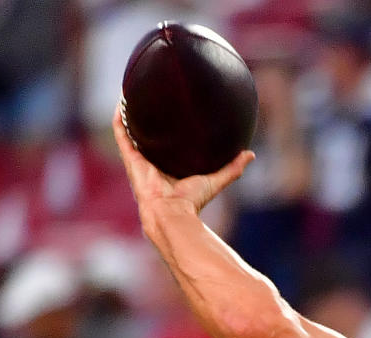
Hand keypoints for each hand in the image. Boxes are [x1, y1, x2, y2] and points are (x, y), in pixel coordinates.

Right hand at [112, 104, 254, 217]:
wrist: (172, 212)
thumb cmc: (192, 200)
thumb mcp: (215, 180)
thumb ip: (233, 168)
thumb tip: (250, 154)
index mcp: (169, 166)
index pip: (168, 145)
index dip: (170, 129)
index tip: (175, 111)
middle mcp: (152, 162)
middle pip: (148, 135)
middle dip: (148, 118)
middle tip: (153, 95)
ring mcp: (139, 160)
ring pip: (131, 131)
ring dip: (131, 114)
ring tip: (133, 92)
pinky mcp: (130, 159)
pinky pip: (121, 134)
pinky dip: (120, 119)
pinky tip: (123, 102)